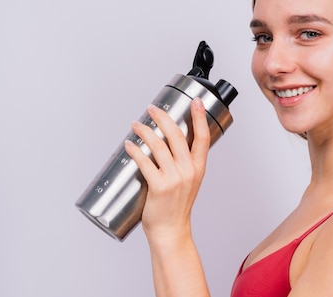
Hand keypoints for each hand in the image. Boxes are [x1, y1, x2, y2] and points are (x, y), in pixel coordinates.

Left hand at [124, 98, 210, 242]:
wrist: (171, 230)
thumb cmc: (177, 206)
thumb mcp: (189, 181)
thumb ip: (183, 162)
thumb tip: (165, 142)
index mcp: (198, 167)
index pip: (203, 137)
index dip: (199, 117)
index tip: (195, 101)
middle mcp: (189, 170)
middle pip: (177, 135)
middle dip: (163, 118)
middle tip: (152, 109)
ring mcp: (174, 178)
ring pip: (159, 146)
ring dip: (145, 131)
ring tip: (136, 125)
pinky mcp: (159, 187)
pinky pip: (145, 163)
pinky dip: (135, 151)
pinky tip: (129, 144)